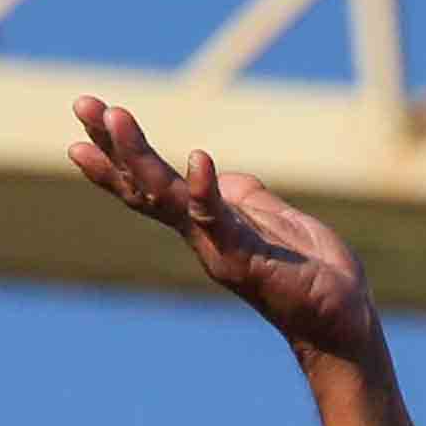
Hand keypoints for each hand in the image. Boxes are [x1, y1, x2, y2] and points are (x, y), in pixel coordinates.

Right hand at [69, 99, 379, 363]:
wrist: (343, 320)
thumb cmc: (312, 274)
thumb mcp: (273, 219)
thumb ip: (245, 198)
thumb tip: (222, 178)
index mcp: (208, 224)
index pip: (152, 185)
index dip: (118, 156)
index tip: (87, 123)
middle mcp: (204, 237)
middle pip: (145, 187)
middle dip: (113, 147)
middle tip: (83, 105)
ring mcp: (221, 248)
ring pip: (168, 198)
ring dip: (139, 158)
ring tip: (116, 118)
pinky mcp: (248, 258)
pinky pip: (221, 221)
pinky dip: (207, 191)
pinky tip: (199, 159)